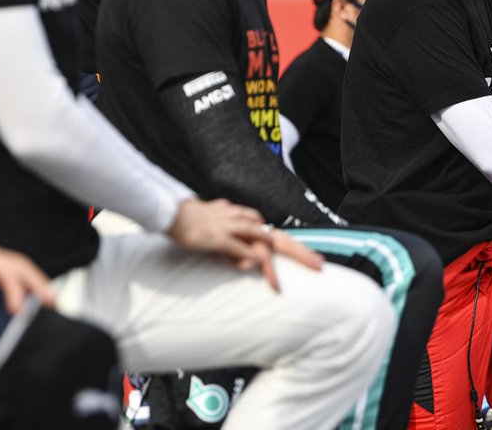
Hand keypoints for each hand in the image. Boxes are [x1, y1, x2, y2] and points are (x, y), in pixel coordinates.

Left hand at [0, 202, 53, 313]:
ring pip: (9, 271)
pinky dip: (7, 288)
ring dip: (24, 285)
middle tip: (54, 302)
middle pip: (18, 266)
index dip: (18, 291)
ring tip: (39, 301)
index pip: (9, 270)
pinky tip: (7, 299)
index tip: (18, 312)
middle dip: (37, 283)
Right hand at [166, 199, 322, 292]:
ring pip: (261, 242)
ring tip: (283, 280)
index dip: (296, 247)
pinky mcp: (217, 237)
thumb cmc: (196, 224)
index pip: (277, 235)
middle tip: (319, 266)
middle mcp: (243, 222)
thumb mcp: (220, 236)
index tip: (314, 259)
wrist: (173, 211)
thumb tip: (247, 263)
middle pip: (278, 238)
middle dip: (300, 252)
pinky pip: (237, 247)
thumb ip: (235, 248)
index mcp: (246, 221)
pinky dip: (246, 257)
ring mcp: (231, 228)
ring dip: (273, 263)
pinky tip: (253, 267)